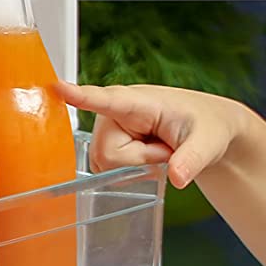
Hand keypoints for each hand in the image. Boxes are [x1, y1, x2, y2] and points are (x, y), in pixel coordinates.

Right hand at [55, 77, 249, 189]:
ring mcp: (108, 129)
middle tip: (165, 150)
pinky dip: (131, 172)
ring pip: (105, 167)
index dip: (81, 97)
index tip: (57, 87)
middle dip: (139, 162)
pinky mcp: (107, 144)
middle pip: (107, 155)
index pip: (106, 100)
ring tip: (156, 150)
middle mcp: (114, 112)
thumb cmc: (207, 127)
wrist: (208, 131)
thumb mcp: (208, 143)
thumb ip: (193, 159)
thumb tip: (178, 178)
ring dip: (136, 167)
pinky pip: (107, 172)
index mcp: (138, 101)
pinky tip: (146, 157)